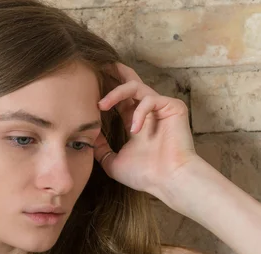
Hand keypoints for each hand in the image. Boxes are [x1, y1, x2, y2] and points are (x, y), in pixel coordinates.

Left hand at [94, 62, 200, 197]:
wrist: (168, 180)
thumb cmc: (145, 175)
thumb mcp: (113, 161)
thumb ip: (101, 149)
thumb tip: (88, 136)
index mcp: (135, 121)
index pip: (120, 98)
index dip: (105, 90)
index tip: (87, 87)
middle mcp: (147, 111)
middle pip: (130, 82)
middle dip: (113, 72)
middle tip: (97, 66)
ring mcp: (161, 108)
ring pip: (135, 86)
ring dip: (115, 92)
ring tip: (101, 105)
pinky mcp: (173, 106)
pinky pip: (150, 99)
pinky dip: (139, 113)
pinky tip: (135, 130)